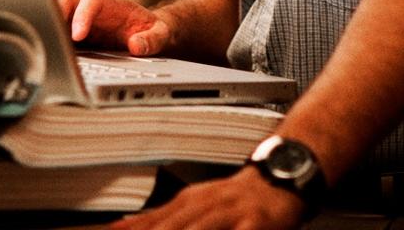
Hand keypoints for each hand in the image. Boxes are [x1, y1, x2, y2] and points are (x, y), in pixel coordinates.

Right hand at [56, 0, 173, 55]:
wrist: (147, 32)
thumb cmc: (151, 29)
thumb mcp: (160, 34)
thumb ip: (152, 39)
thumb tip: (137, 46)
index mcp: (110, 5)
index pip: (91, 2)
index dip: (82, 16)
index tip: (78, 35)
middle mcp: (91, 10)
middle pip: (67, 1)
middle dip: (54, 11)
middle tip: (48, 32)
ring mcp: (80, 21)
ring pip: (56, 16)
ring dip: (48, 26)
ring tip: (41, 45)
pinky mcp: (74, 36)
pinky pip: (57, 35)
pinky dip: (50, 42)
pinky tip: (46, 56)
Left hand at [110, 166, 306, 229]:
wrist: (280, 178)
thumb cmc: (235, 199)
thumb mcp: (194, 203)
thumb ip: (160, 217)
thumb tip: (123, 224)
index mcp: (187, 202)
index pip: (150, 221)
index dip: (129, 229)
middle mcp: (204, 206)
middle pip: (169, 227)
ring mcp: (228, 214)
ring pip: (198, 229)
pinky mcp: (253, 224)